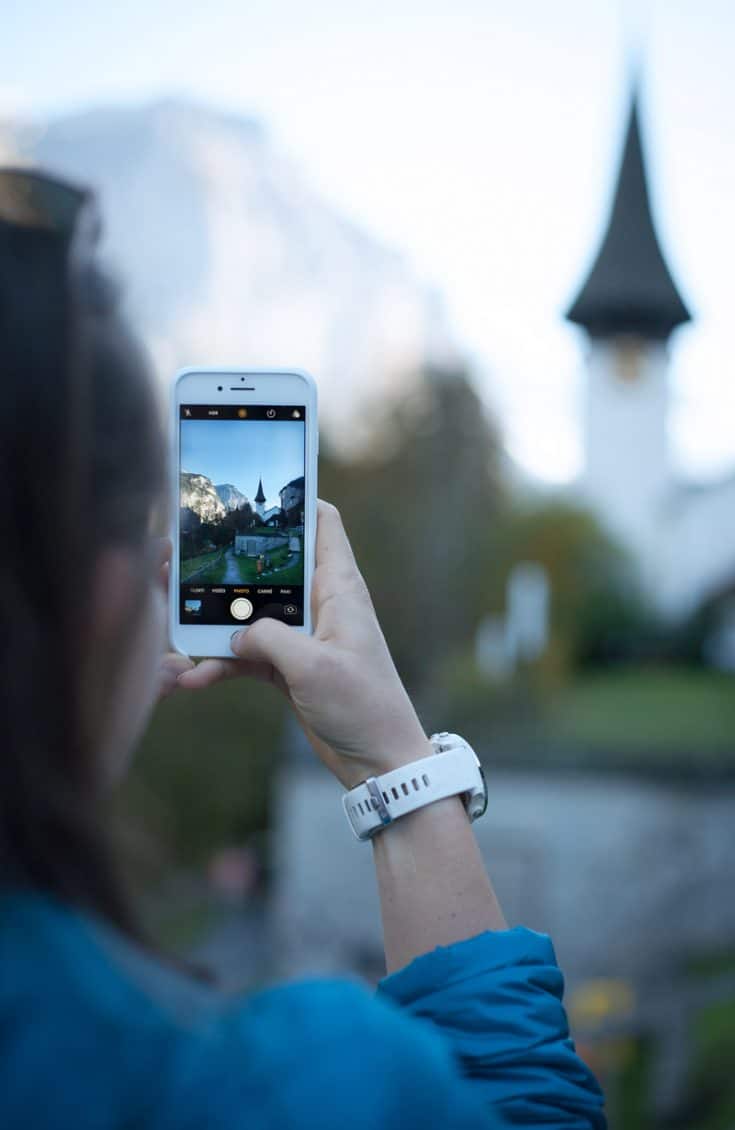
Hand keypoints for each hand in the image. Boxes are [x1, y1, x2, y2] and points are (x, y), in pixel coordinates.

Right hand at [175, 500, 430, 788]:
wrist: (380, 763)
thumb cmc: (363, 706)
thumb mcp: (313, 666)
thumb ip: (268, 638)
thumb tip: (234, 632)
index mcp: (340, 590)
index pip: (323, 525)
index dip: (295, 502)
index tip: (257, 488)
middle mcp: (321, 605)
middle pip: (272, 567)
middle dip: (232, 564)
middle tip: (187, 555)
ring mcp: (303, 637)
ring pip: (252, 614)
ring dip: (218, 623)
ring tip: (176, 623)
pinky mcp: (290, 667)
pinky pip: (248, 655)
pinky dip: (223, 664)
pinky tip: (195, 679)